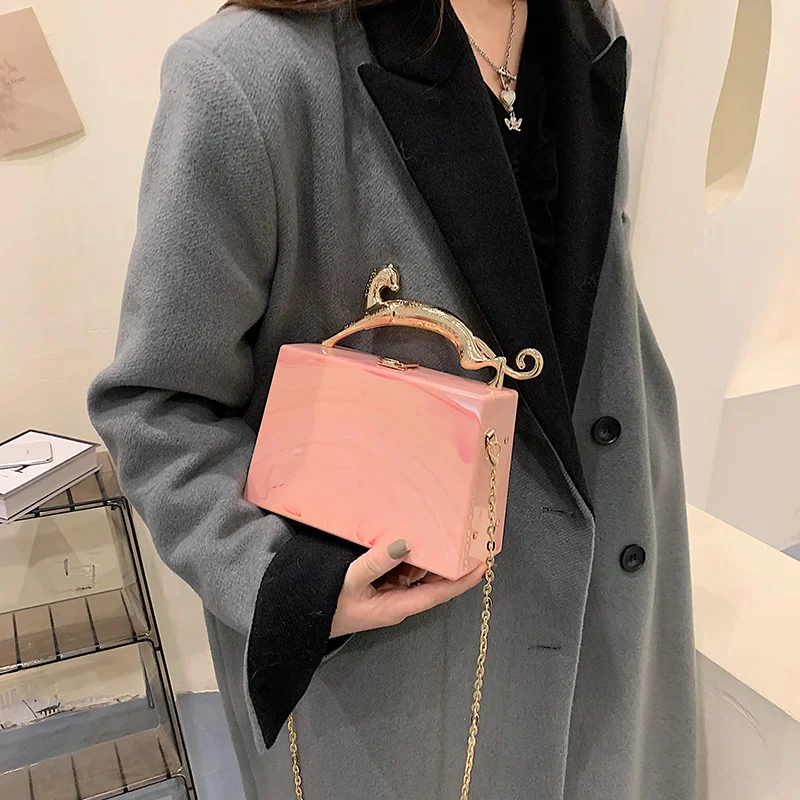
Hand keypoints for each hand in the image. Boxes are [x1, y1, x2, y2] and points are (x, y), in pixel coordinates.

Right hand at [330, 539, 484, 637]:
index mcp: (398, 606)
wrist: (303, 619)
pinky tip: (410, 538)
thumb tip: (405, 543)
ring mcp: (390, 593)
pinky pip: (401, 568)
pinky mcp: (379, 585)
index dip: (462, 580)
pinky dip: (409, 554)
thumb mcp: (351, 582)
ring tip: (442, 532)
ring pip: (418, 572)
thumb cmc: (327, 607)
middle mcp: (399, 600)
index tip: (481, 565)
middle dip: (450, 562)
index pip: (439, 593)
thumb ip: (376, 562)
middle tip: (466, 539)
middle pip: (433, 580)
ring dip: (429, 555)